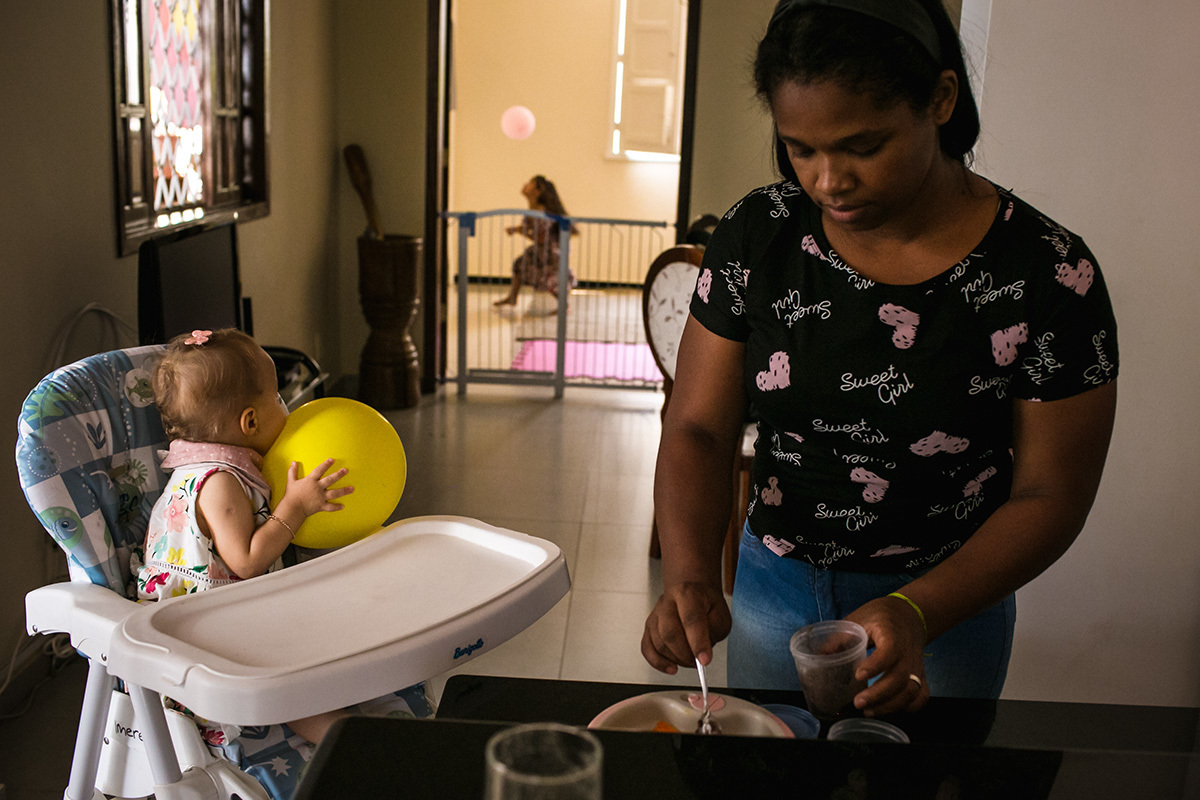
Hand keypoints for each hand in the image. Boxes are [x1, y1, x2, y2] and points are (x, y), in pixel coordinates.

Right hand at [283, 458, 352, 517]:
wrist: (292, 508)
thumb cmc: (291, 495)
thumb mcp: (291, 481)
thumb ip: (292, 471)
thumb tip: (293, 462)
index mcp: (310, 480)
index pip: (319, 470)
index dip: (326, 464)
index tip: (332, 460)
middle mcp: (317, 487)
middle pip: (330, 479)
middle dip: (339, 474)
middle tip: (346, 470)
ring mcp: (320, 497)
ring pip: (334, 493)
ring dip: (344, 491)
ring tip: (352, 488)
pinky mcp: (321, 506)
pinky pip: (330, 507)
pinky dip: (336, 507)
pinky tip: (343, 506)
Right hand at [642, 581, 730, 673]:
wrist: (690, 590)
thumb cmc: (705, 604)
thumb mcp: (720, 612)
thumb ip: (715, 629)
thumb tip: (701, 650)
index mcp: (687, 594)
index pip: (691, 619)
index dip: (698, 642)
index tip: (704, 661)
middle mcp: (667, 601)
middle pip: (669, 632)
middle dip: (685, 654)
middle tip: (698, 663)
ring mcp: (655, 614)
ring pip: (659, 642)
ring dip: (675, 659)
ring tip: (689, 660)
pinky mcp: (649, 625)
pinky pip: (647, 648)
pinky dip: (658, 662)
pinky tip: (671, 667)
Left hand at [844, 595, 928, 715]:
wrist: (908, 614)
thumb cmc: (880, 616)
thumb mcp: (859, 619)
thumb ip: (841, 638)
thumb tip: (819, 656)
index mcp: (892, 634)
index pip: (890, 651)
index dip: (876, 665)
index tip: (858, 675)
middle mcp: (908, 652)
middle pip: (900, 678)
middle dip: (879, 694)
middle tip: (858, 703)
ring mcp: (917, 666)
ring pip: (911, 690)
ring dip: (891, 705)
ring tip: (868, 711)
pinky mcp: (920, 675)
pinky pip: (921, 695)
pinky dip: (909, 707)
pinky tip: (889, 710)